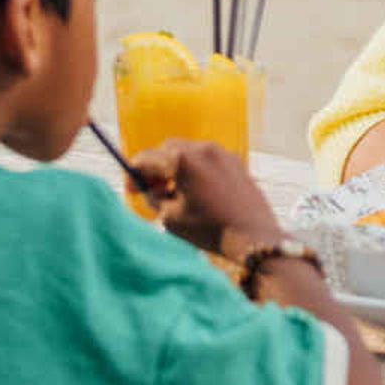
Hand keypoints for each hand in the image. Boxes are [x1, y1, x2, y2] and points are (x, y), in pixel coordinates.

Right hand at [132, 139, 280, 253]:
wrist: (253, 236)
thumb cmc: (210, 229)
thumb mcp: (170, 218)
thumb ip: (153, 198)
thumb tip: (149, 189)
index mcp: (181, 160)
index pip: (146, 157)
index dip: (134, 173)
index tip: (131, 188)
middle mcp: (201, 148)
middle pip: (166, 149)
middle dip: (156, 168)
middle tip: (151, 190)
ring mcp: (221, 152)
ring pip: (188, 152)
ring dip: (176, 168)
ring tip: (176, 194)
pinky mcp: (235, 161)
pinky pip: (207, 159)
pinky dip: (196, 169)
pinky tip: (198, 192)